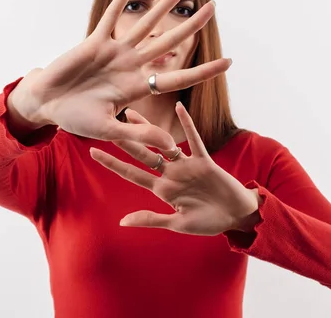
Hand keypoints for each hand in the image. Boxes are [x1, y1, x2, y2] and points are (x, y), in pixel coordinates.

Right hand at [8, 0, 230, 150]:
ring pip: (145, 23)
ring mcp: (114, 51)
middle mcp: (131, 66)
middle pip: (168, 42)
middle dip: (191, 26)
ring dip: (163, 5)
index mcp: (137, 88)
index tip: (228, 62)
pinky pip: (112, 15)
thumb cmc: (76, 119)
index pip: (178, 76)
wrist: (47, 105)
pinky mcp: (95, 41)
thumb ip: (140, 134)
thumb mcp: (109, 130)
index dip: (203, 70)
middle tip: (213, 7)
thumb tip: (173, 148)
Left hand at [89, 102, 260, 235]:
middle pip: (143, 154)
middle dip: (125, 141)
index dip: (113, 164)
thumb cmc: (209, 223)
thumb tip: (122, 221)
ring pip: (163, 143)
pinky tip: (178, 107)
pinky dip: (188, 124)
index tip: (93, 152)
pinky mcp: (204, 161)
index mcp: (162, 189)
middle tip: (106, 123)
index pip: (132, 174)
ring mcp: (187, 166)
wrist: (236, 216)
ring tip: (131, 113)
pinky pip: (195, 140)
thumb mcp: (178, 224)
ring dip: (149, 128)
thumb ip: (151, 219)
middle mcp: (171, 173)